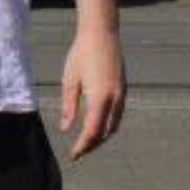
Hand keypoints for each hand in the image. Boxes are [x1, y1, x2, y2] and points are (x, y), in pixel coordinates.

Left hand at [59, 27, 126, 160]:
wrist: (101, 34)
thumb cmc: (81, 54)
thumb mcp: (70, 79)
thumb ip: (69, 106)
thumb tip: (66, 128)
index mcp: (100, 98)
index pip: (92, 131)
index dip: (83, 146)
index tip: (73, 155)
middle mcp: (115, 99)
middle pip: (105, 132)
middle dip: (93, 144)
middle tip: (79, 151)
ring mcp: (122, 94)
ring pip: (114, 125)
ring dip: (101, 136)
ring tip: (87, 141)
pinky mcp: (123, 89)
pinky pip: (117, 115)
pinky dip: (108, 125)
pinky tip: (97, 124)